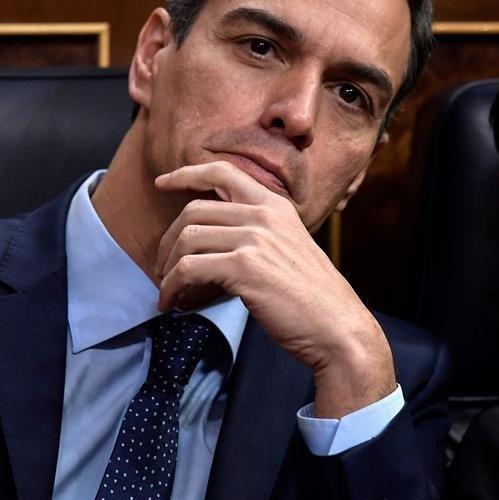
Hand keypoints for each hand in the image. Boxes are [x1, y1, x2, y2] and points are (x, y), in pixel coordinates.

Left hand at [154, 161, 395, 417]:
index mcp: (275, 205)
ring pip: (187, 239)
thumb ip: (257, 234)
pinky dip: (172, 287)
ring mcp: (254, 238)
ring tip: (167, 290)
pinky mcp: (244, 267)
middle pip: (194, 211)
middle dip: (168, 240)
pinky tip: (172, 303)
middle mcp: (264, 214)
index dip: (186, 174)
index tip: (162, 183)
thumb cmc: (311, 298)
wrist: (336, 327)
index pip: (222, 172)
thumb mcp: (288, 248)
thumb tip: (211, 240)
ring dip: (167, 268)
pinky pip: (188, 269)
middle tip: (162, 267)